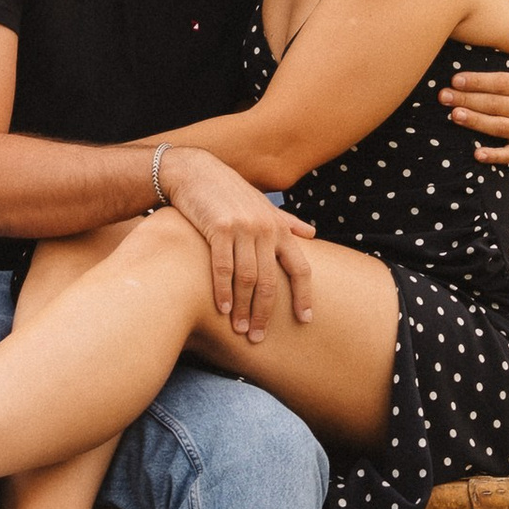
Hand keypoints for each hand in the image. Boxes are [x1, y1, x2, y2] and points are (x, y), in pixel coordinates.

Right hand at [156, 146, 315, 342]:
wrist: (196, 172)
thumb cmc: (229, 192)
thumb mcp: (262, 205)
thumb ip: (286, 222)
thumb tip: (312, 233)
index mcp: (278, 227)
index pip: (300, 267)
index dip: (304, 295)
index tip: (305, 320)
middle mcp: (264, 228)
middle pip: (270, 281)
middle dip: (265, 312)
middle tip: (259, 337)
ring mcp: (242, 227)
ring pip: (247, 278)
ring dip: (244, 308)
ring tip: (240, 329)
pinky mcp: (219, 227)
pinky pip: (223, 267)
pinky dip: (223, 291)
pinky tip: (223, 309)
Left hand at [438, 19, 508, 166]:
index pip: (502, 83)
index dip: (479, 81)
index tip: (455, 79)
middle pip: (497, 104)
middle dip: (469, 100)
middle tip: (444, 97)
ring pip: (501, 127)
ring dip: (477, 122)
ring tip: (454, 116)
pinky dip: (495, 155)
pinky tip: (477, 154)